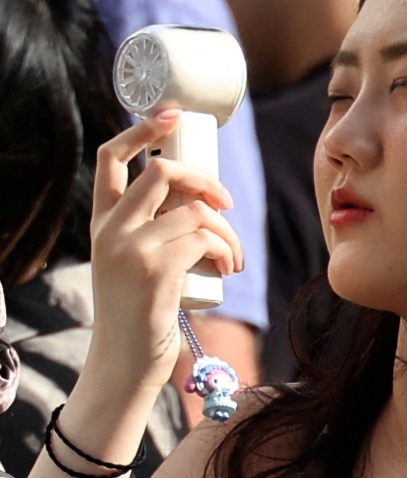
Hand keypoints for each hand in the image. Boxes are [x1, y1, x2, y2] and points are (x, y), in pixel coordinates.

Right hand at [89, 110, 242, 391]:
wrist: (124, 362)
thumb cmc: (140, 311)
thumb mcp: (134, 262)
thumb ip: (154, 229)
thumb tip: (203, 199)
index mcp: (102, 222)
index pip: (110, 159)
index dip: (142, 130)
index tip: (172, 114)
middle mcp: (110, 230)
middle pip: (161, 172)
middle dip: (205, 179)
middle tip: (226, 204)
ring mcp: (130, 248)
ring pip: (195, 210)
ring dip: (227, 230)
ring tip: (233, 257)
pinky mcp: (155, 270)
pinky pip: (205, 238)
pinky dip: (227, 249)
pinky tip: (229, 269)